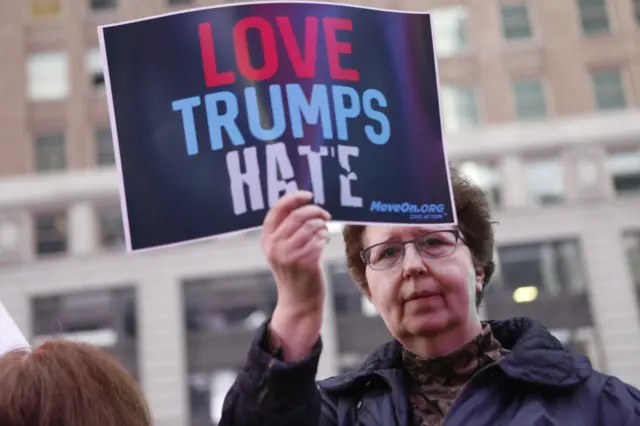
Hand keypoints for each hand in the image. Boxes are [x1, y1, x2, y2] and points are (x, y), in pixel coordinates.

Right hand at [261, 190, 330, 360]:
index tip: (308, 194)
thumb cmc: (294, 272)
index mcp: (266, 239)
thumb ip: (287, 230)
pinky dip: (324, 238)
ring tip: (323, 231)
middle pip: (297, 216)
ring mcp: (288, 255)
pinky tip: (323, 242)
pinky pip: (319, 240)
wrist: (298, 301)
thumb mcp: (282, 250)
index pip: (276, 210)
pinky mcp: (304, 262)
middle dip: (314, 210)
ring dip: (321, 225)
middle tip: (325, 214)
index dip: (293, 198)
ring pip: (310, 226)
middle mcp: (274, 246)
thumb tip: (304, 204)